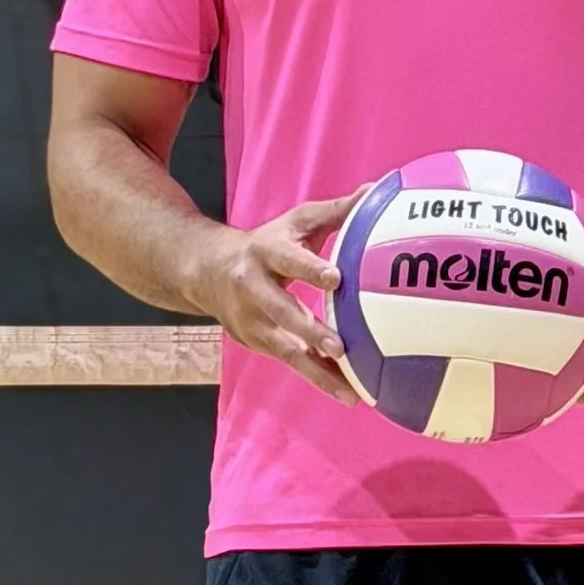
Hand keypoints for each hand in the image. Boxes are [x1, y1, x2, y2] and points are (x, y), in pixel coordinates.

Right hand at [195, 189, 365, 402]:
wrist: (207, 271)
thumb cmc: (268, 243)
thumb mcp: (295, 222)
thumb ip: (336, 211)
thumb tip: (376, 191)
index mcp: (267, 252)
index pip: (289, 260)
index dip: (310, 268)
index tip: (335, 279)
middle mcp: (253, 287)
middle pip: (282, 312)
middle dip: (310, 331)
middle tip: (340, 348)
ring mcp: (252, 319)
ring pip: (285, 349)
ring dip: (316, 371)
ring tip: (349, 391)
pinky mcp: (255, 341)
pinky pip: (290, 362)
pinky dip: (317, 378)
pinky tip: (347, 393)